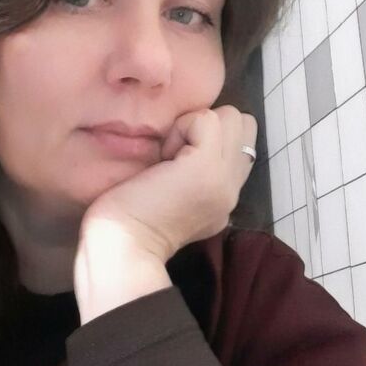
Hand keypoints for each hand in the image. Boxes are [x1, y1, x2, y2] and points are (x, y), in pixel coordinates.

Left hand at [79, 105, 257, 264]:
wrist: (123, 249)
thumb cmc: (130, 223)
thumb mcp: (174, 197)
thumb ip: (194, 175)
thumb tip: (185, 147)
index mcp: (224, 196)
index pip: (241, 142)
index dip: (211, 137)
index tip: (177, 160)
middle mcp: (233, 188)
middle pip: (242, 124)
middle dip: (208, 127)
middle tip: (175, 155)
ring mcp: (224, 177)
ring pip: (231, 116)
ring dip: (194, 127)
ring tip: (168, 158)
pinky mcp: (207, 166)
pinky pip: (206, 119)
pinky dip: (182, 128)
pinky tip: (163, 158)